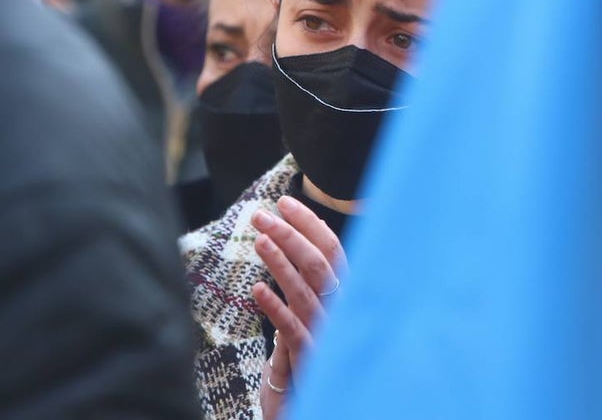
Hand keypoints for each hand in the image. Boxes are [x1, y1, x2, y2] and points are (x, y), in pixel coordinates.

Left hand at [252, 196, 346, 418]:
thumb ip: (309, 280)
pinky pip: (292, 330)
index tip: (284, 202)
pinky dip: (275, 308)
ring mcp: (327, 335)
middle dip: (291, 234)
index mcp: (343, 295)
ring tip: (259, 240)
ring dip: (282, 262)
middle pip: (320, 264)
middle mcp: (340, 311)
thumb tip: (294, 237)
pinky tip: (257, 291)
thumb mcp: (313, 311)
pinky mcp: (310, 361)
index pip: (332, 249)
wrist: (316, 404)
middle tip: (261, 215)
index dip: (309, 223)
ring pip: (307, 291)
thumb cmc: (311, 353)